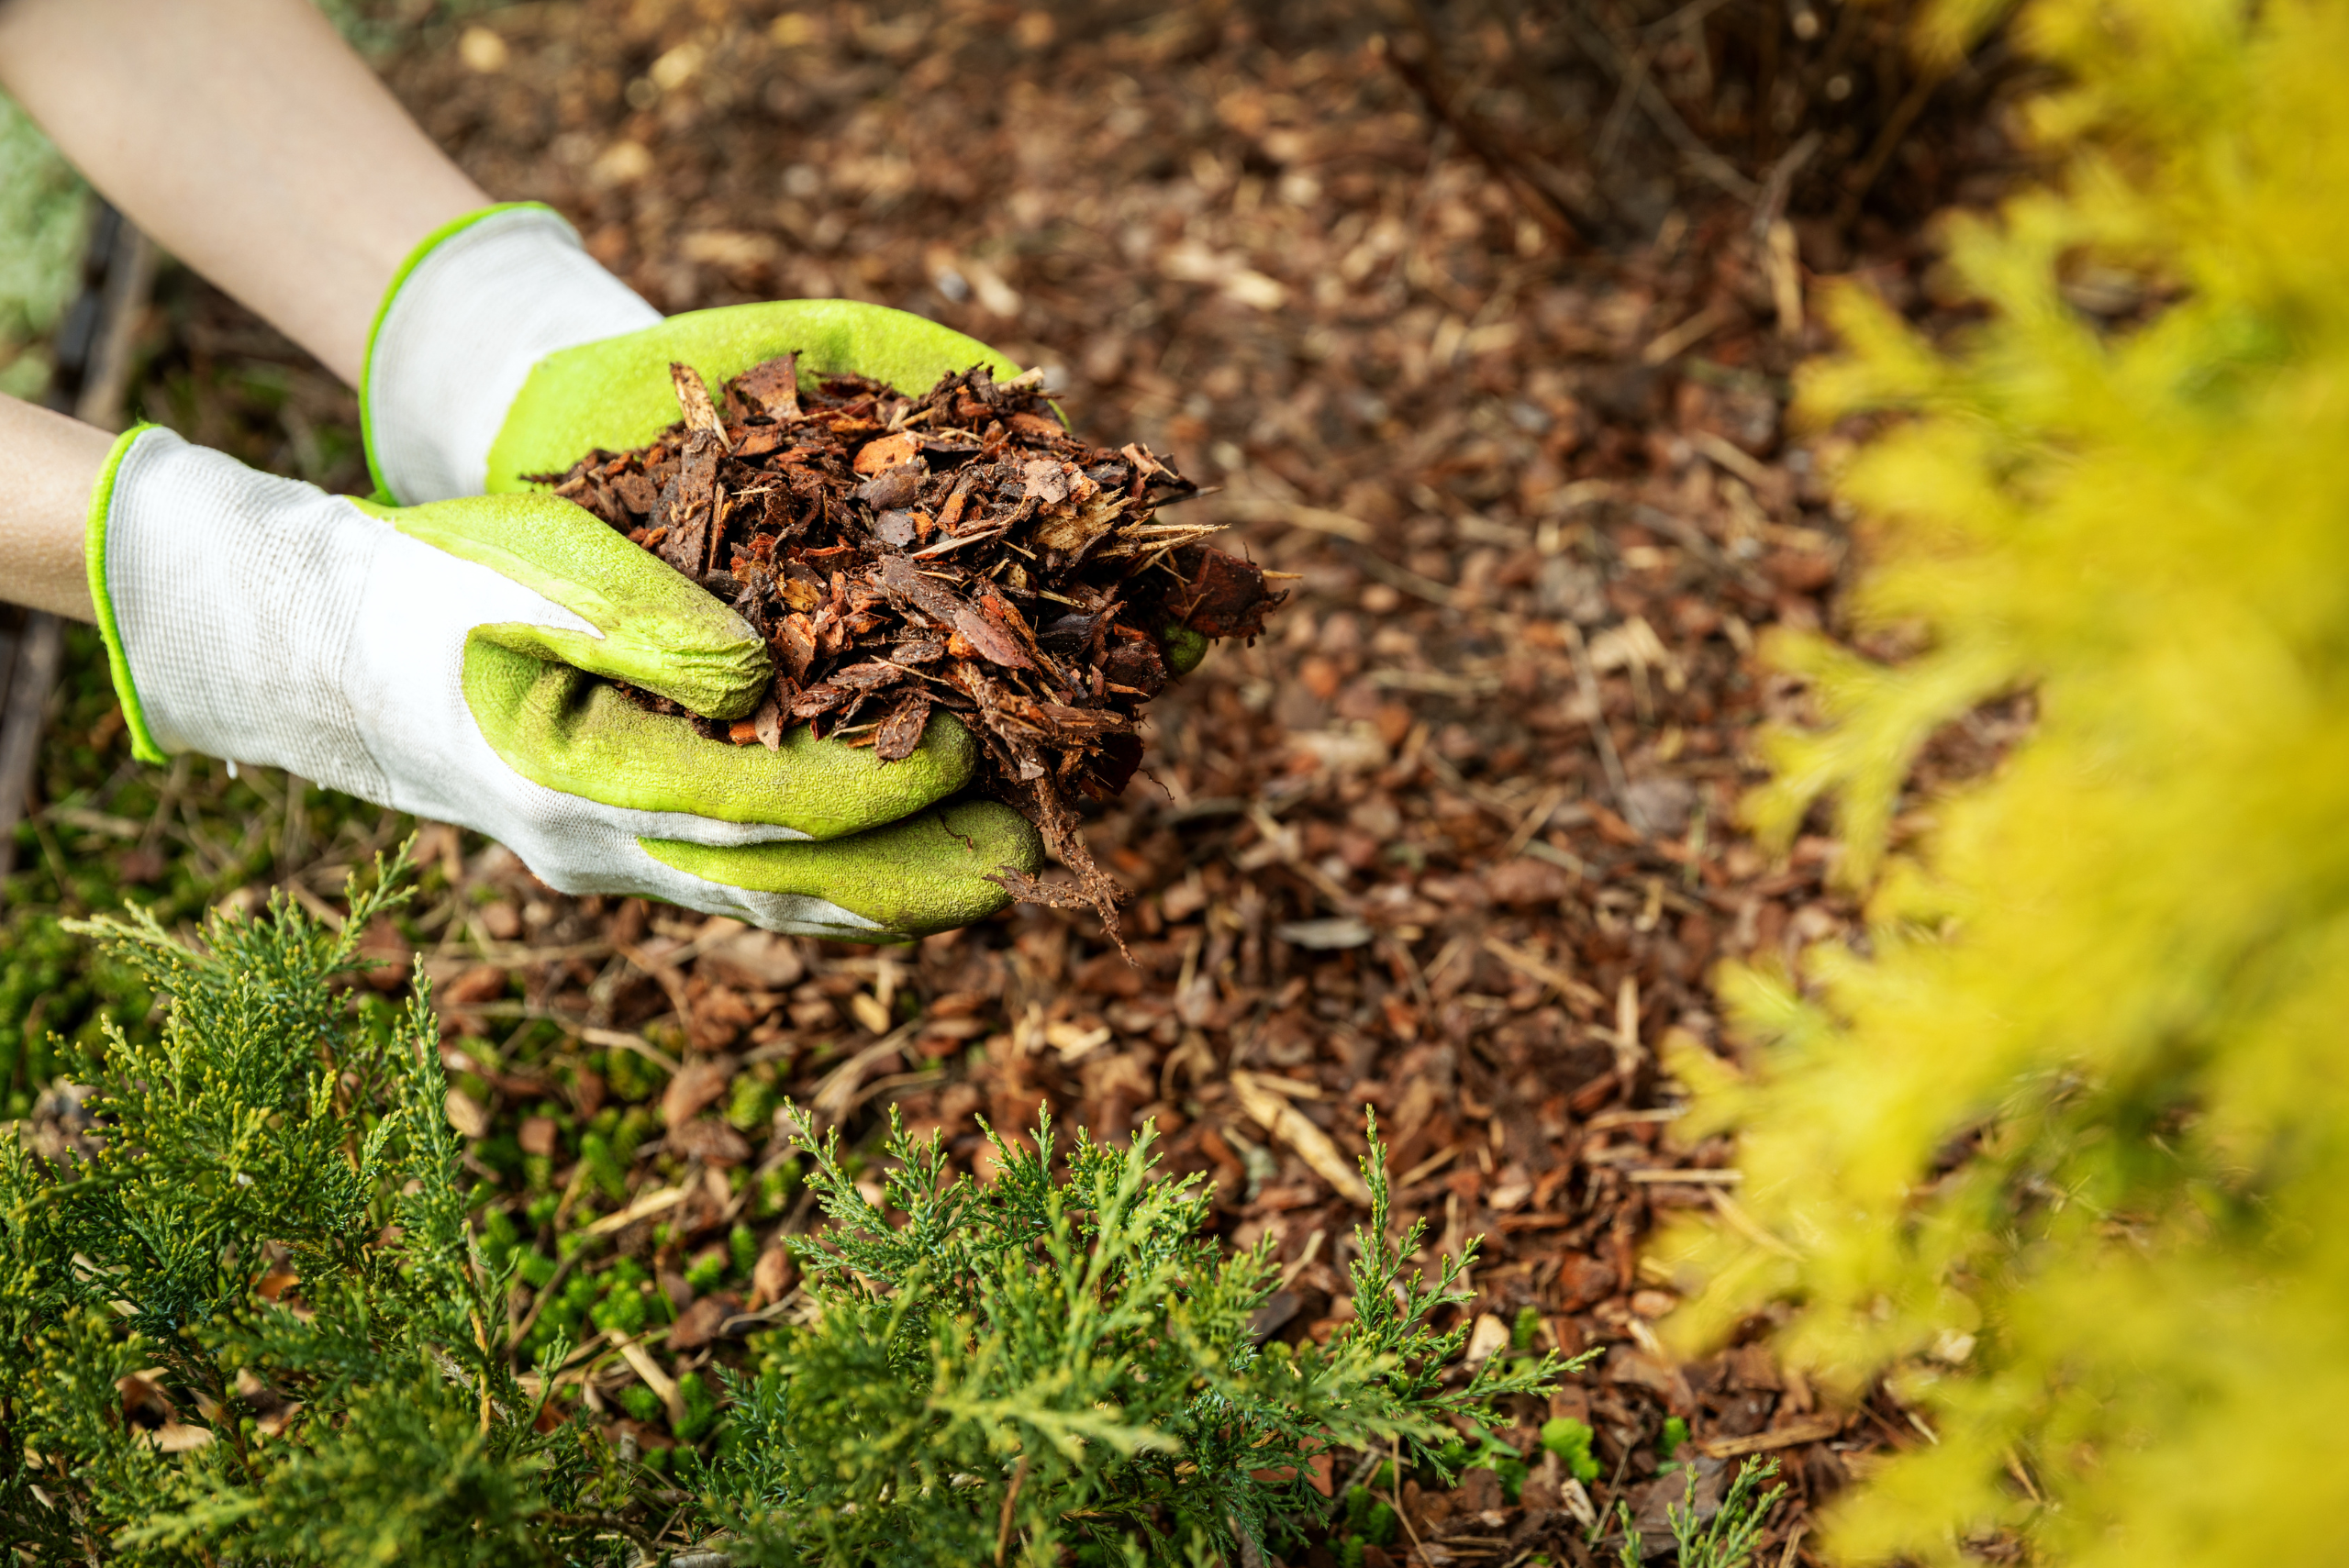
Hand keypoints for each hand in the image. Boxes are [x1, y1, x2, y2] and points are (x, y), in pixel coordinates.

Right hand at [86, 426, 1036, 938]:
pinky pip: (748, 886)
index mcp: (584, 777)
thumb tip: (758, 679)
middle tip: (1034, 860)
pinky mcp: (623, 854)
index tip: (974, 743)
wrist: (330, 649)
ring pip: (777, 901)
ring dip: (890, 893)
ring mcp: (612, 866)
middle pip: (793, 885)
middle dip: (919, 875)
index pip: (772, 803)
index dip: (883, 783)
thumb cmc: (435, 582)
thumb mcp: (532, 570)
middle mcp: (605, 848)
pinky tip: (905, 865)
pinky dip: (833, 882)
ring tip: (1000, 873)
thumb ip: (643, 623)